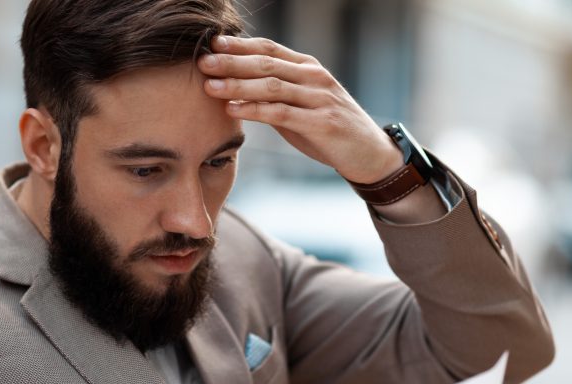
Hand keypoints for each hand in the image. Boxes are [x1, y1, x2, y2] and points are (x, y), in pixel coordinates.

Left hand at [198, 35, 403, 183]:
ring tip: (209, 86)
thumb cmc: (329, 129)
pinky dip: (254, 110)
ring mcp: (319, 99)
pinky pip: (281, 113)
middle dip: (231, 62)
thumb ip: (275, 95)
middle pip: (266, 63)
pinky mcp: (321, 123)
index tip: (211, 43)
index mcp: (308, 68)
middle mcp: (314, 77)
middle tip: (202, 62)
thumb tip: (236, 89)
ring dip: (238, 85)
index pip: (269, 49)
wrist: (368, 152)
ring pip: (271, 86)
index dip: (239, 45)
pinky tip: (233, 109)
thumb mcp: (302, 105)